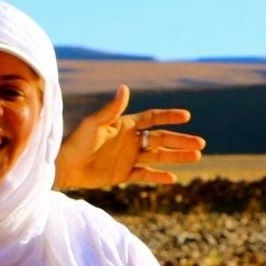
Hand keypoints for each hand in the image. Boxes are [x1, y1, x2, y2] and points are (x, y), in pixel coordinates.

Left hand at [54, 85, 204, 189]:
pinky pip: (145, 174)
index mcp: (125, 125)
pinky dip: (158, 176)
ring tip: (197, 156)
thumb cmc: (77, 141)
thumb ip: (111, 109)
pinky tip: (173, 178)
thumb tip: (125, 87)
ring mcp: (128, 157)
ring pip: (158, 156)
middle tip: (201, 143)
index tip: (186, 116)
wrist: (65, 166)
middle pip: (161, 138)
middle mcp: (130, 140)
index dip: (168, 116)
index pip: (152, 118)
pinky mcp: (124, 174)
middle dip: (181, 140)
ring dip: (177, 156)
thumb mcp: (94, 124)